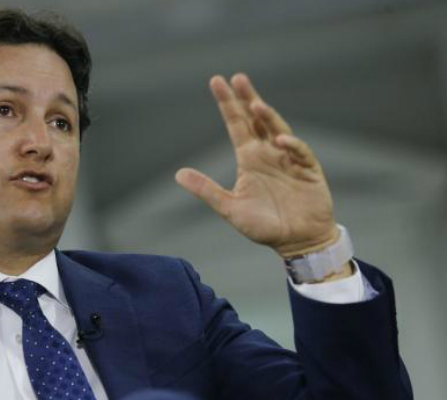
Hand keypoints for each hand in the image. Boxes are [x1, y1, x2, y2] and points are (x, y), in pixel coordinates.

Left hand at [175, 73, 337, 257]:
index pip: (236, 124)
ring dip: (268, 116)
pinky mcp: (308, 170)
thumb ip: (206, 190)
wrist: (296, 243)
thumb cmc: (264, 225)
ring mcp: (288, 159)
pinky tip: (280, 140)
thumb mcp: (229, 207)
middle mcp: (268, 153)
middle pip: (256, 119)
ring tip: (255, 103)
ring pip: (278, 129)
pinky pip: (300, 153)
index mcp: (249, 158)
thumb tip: (177, 174)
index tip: (217, 81)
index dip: (228, 104)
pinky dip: (291, 145)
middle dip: (247, 98)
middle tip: (237, 78)